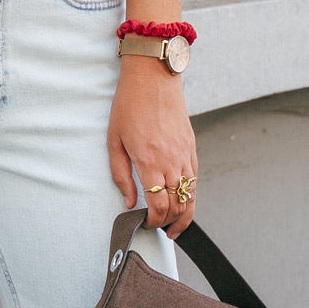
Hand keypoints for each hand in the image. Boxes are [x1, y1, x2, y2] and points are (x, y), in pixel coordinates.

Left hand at [108, 60, 197, 236]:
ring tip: (175, 226)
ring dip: (184, 214)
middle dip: (169, 223)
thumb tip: (129, 202)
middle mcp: (171, 161)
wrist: (153, 78)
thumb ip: (121, 175)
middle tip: (160, 229)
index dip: (155, 222)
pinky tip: (181, 200)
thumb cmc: (129, 106)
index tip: (146, 225)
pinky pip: (195, 179)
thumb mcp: (114, 141)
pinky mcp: (192, 147)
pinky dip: (190, 195)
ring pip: (191, 195)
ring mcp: (185, 154)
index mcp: (149, 162)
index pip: (159, 206)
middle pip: (178, 205)